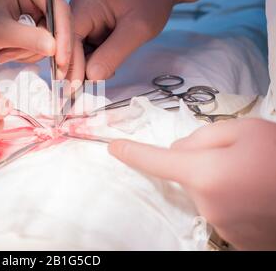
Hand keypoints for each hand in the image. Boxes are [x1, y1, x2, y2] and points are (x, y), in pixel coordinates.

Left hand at [0, 0, 72, 78]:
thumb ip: (27, 39)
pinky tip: (10, 52)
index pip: (58, 8)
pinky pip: (44, 43)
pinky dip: (28, 53)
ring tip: (5, 53)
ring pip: (52, 38)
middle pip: (59, 25)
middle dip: (44, 48)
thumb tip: (53, 48)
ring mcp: (39, 8)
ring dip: (30, 52)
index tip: (61, 59)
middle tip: (25, 61)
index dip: (63, 35)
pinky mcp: (36, 21)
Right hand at [69, 0, 187, 81]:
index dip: (70, 65)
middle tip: (85, 90)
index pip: (68, 39)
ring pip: (76, 49)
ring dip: (88, 64)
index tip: (74, 89)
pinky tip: (108, 64)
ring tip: (108, 70)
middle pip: (68, 45)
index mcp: (87, 4)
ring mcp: (83, 16)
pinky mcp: (90, 24)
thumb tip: (91, 77)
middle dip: (77, 67)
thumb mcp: (138, 29)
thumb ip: (113, 54)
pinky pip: (85, 46)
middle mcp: (79, 8)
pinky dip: (95, 59)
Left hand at [109, 119, 275, 249]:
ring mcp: (221, 225)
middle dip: (200, 162)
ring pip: (204, 191)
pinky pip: (219, 209)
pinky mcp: (236, 239)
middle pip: (187, 174)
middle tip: (237, 156)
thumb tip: (179, 150)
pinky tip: (255, 193)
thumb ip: (203, 136)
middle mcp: (206, 205)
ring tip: (253, 176)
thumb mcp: (245, 130)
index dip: (133, 153)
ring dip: (217, 181)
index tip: (114, 148)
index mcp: (204, 174)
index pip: (156, 161)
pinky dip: (230, 199)